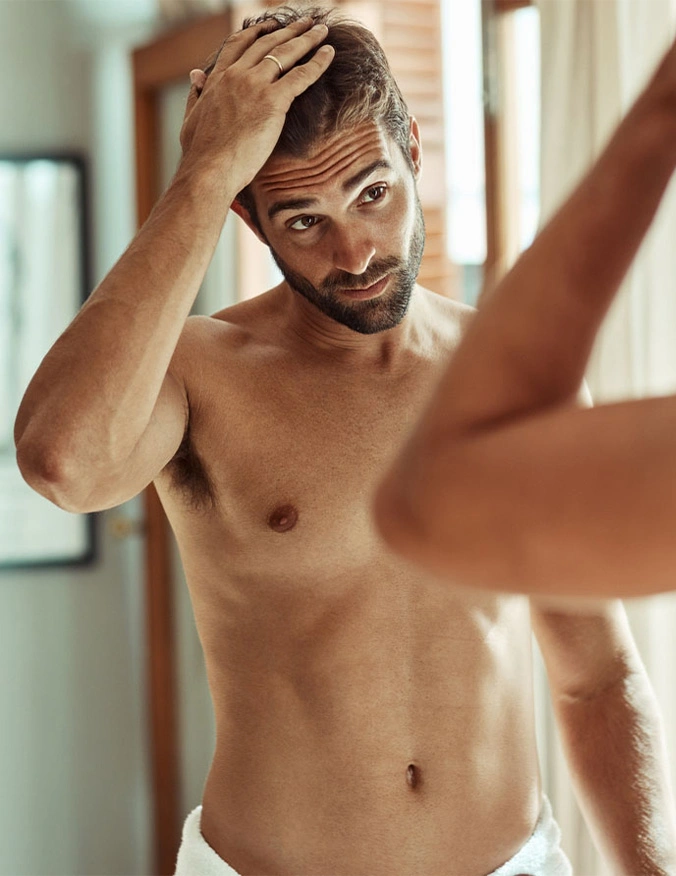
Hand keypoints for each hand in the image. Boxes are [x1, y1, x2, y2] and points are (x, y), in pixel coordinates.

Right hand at [178, 18, 333, 190]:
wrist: (209, 169)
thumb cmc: (200, 154)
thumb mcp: (191, 118)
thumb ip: (195, 94)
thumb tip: (195, 75)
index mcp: (217, 79)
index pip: (238, 45)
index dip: (256, 32)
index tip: (270, 26)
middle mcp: (236, 75)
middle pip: (266, 43)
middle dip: (288, 30)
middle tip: (305, 22)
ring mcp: (255, 86)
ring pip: (285, 53)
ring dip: (306, 39)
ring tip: (321, 31)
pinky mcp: (273, 101)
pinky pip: (301, 76)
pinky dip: (317, 62)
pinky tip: (329, 53)